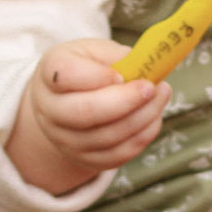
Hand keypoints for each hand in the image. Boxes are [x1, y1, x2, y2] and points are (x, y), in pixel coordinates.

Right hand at [5, 40, 170, 195]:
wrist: (68, 104)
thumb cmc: (86, 70)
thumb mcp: (94, 52)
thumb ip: (115, 56)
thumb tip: (143, 67)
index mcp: (51, 73)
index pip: (66, 75)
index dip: (97, 76)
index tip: (122, 74)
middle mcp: (50, 109)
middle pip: (86, 112)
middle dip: (126, 101)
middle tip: (152, 88)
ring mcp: (65, 139)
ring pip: (108, 136)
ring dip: (142, 117)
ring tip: (161, 96)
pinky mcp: (86, 159)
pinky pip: (119, 154)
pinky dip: (143, 135)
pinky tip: (154, 117)